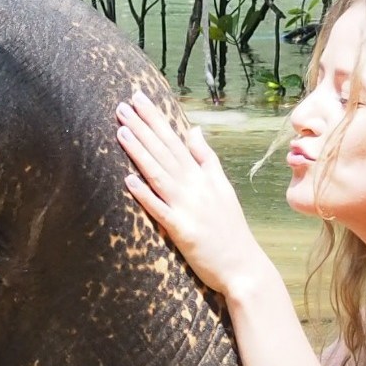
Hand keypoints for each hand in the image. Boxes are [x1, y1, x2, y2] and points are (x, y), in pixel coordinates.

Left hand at [116, 92, 284, 309]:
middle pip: (165, 151)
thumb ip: (206, 158)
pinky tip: (128, 179)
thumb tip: (194, 129)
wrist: (243, 266)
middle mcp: (195, 187)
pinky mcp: (182, 231)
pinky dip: (144, 194)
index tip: (138, 98)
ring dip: (140, 152)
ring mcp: (188, 208)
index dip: (156, 119)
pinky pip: (159, 210)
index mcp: (203, 175)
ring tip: (121, 130)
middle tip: (122, 105)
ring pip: (159, 174)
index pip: (175, 140)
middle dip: (143, 127)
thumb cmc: (230, 228)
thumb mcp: (222, 187)